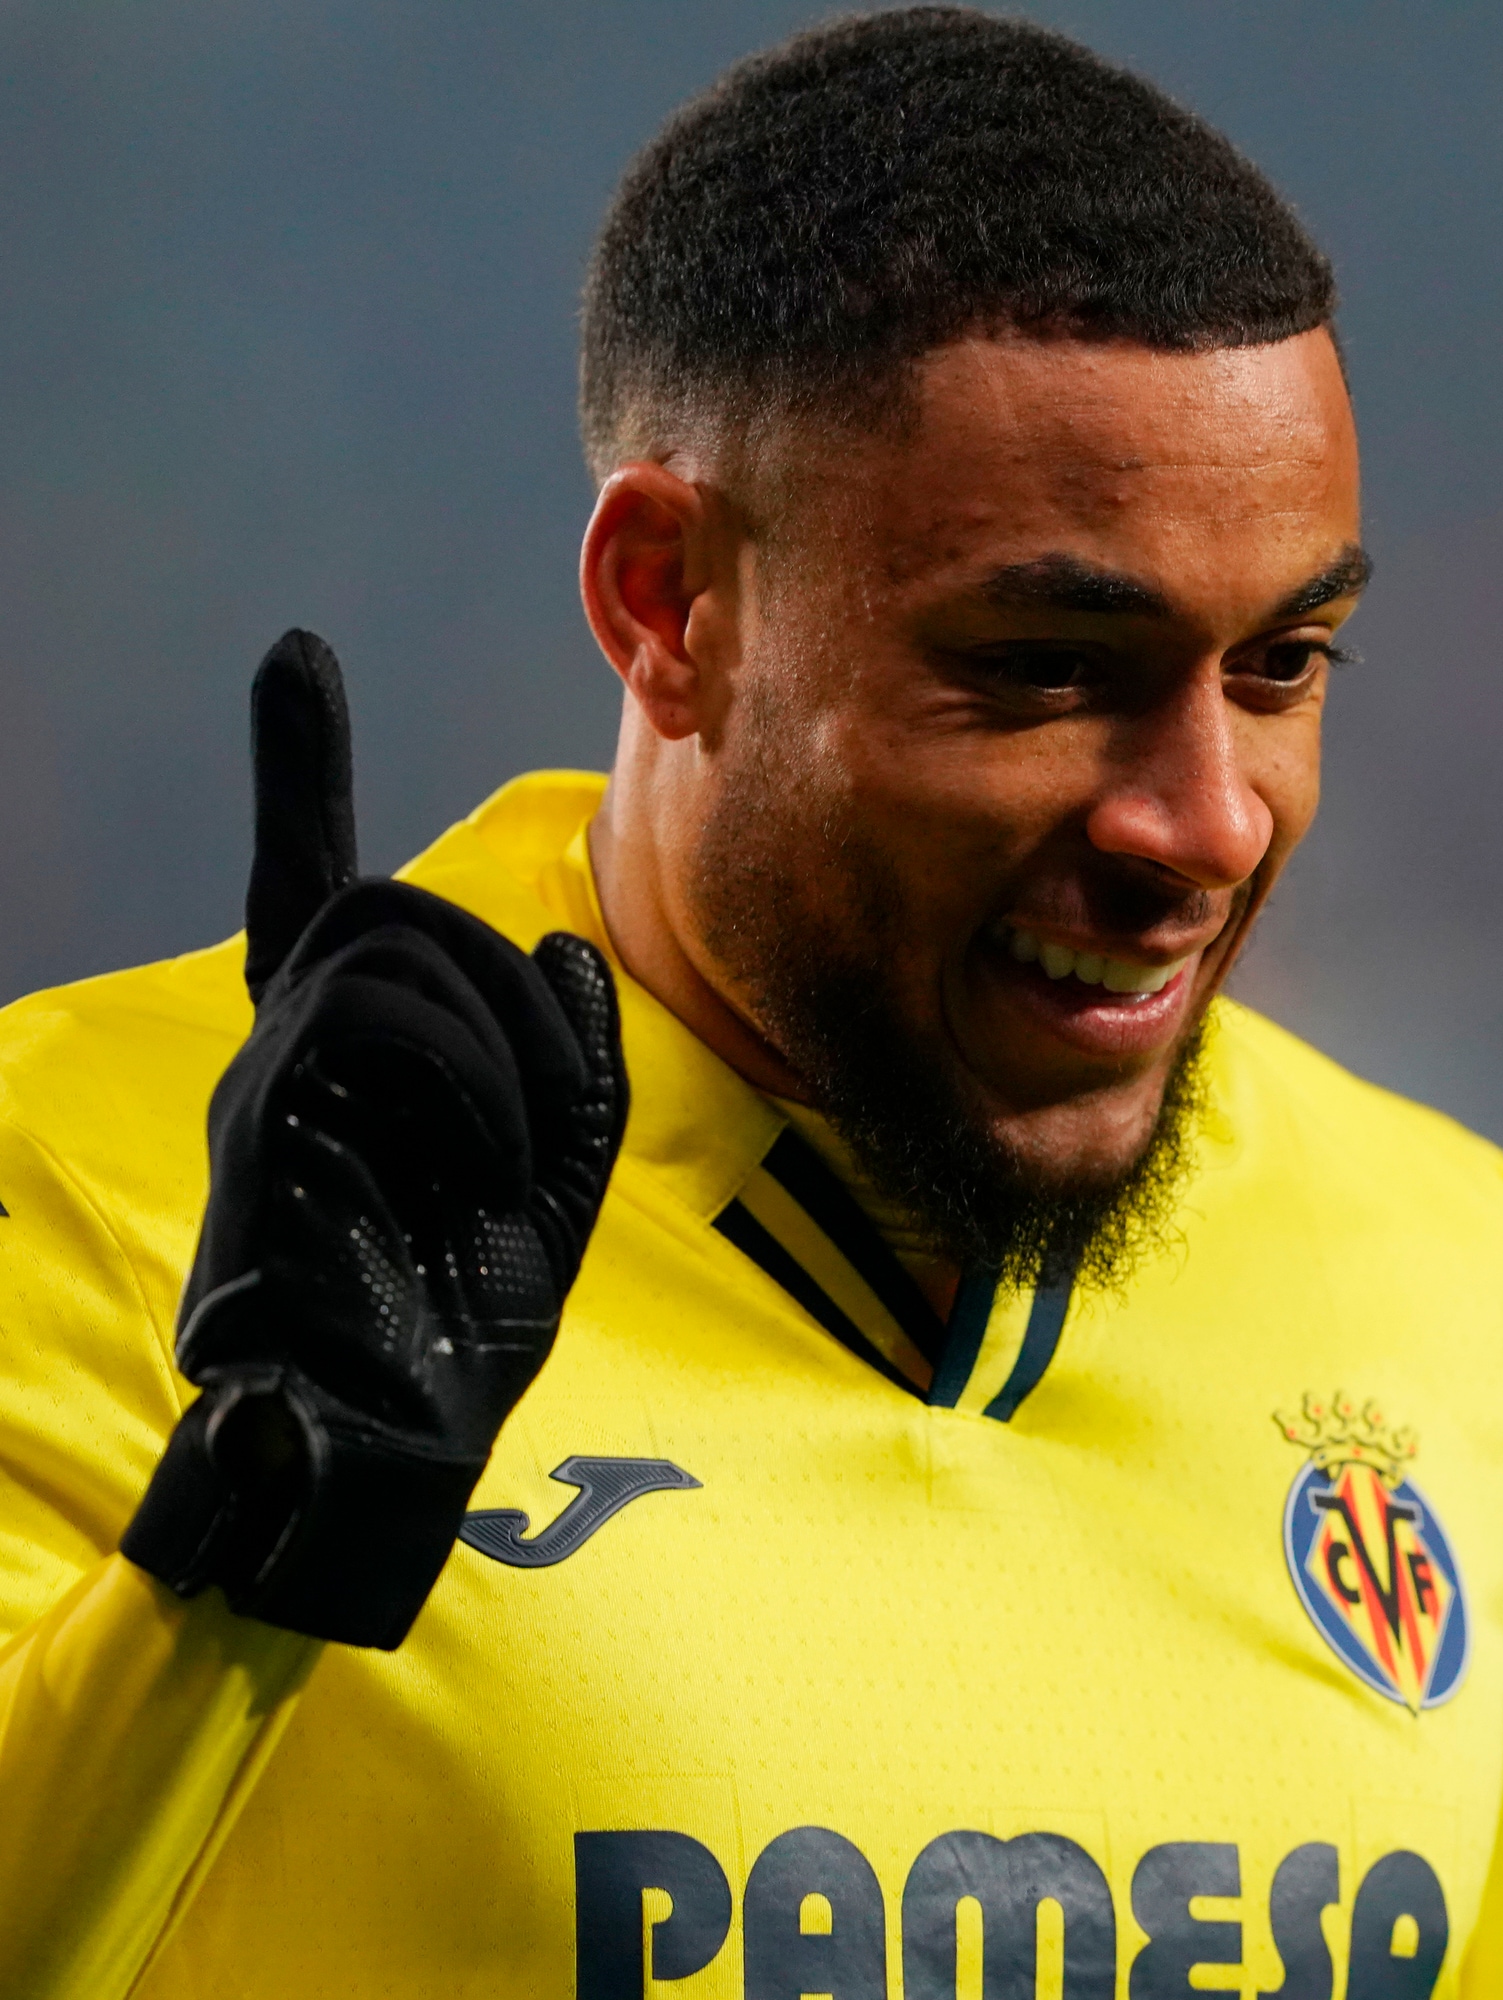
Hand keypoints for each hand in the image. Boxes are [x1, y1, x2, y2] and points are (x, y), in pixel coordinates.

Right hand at [122, 631, 625, 1647]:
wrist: (388, 1444)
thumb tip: (563, 939)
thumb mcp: (555, 1172)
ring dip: (496, 1040)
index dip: (296, 769)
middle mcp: (290, 1048)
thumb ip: (568, 1055)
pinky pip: (374, 1011)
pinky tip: (481, 1164)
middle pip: (394, 904)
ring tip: (512, 1162)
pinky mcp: (265, 1119)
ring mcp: (269, 1079)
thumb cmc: (464, 1315)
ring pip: (392, 940)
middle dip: (501, 987)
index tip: (292, 655)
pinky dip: (466, 1071)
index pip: (310, 882)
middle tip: (540, 1122)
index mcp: (354, 1055)